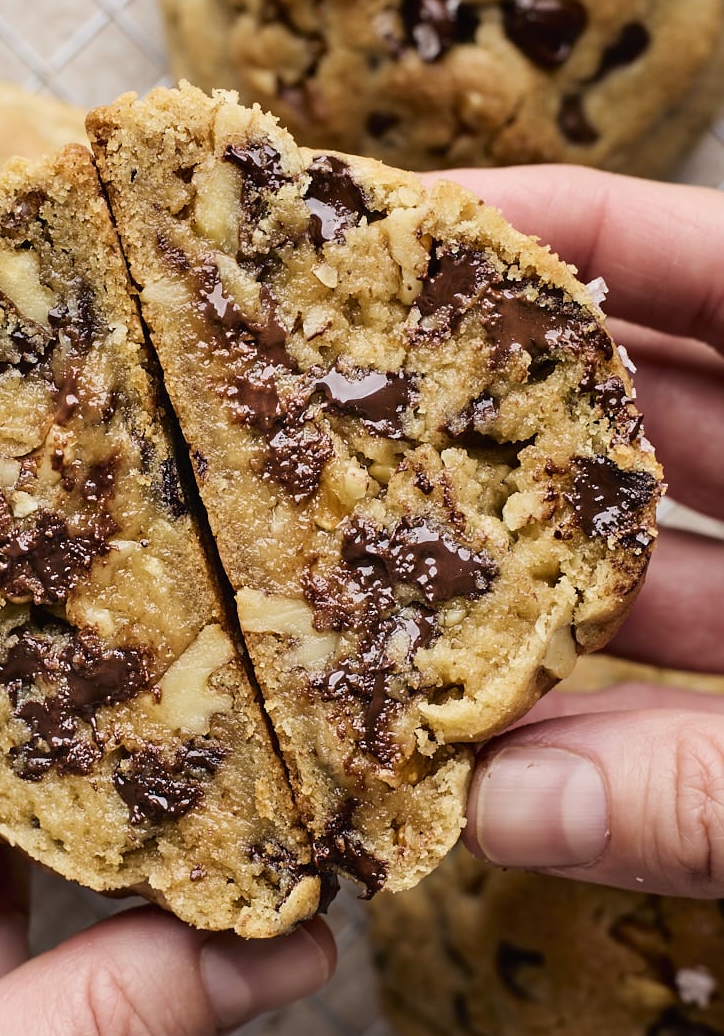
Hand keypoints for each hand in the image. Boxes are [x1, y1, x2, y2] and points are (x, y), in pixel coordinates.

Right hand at [441, 167, 723, 897]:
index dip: (563, 234)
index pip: (711, 264)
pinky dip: (612, 715)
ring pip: (660, 560)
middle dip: (499, 418)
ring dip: (535, 589)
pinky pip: (699, 688)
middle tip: (348, 421)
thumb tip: (510, 810)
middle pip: (652, 405)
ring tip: (390, 598)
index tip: (412, 225)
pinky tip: (508, 743)